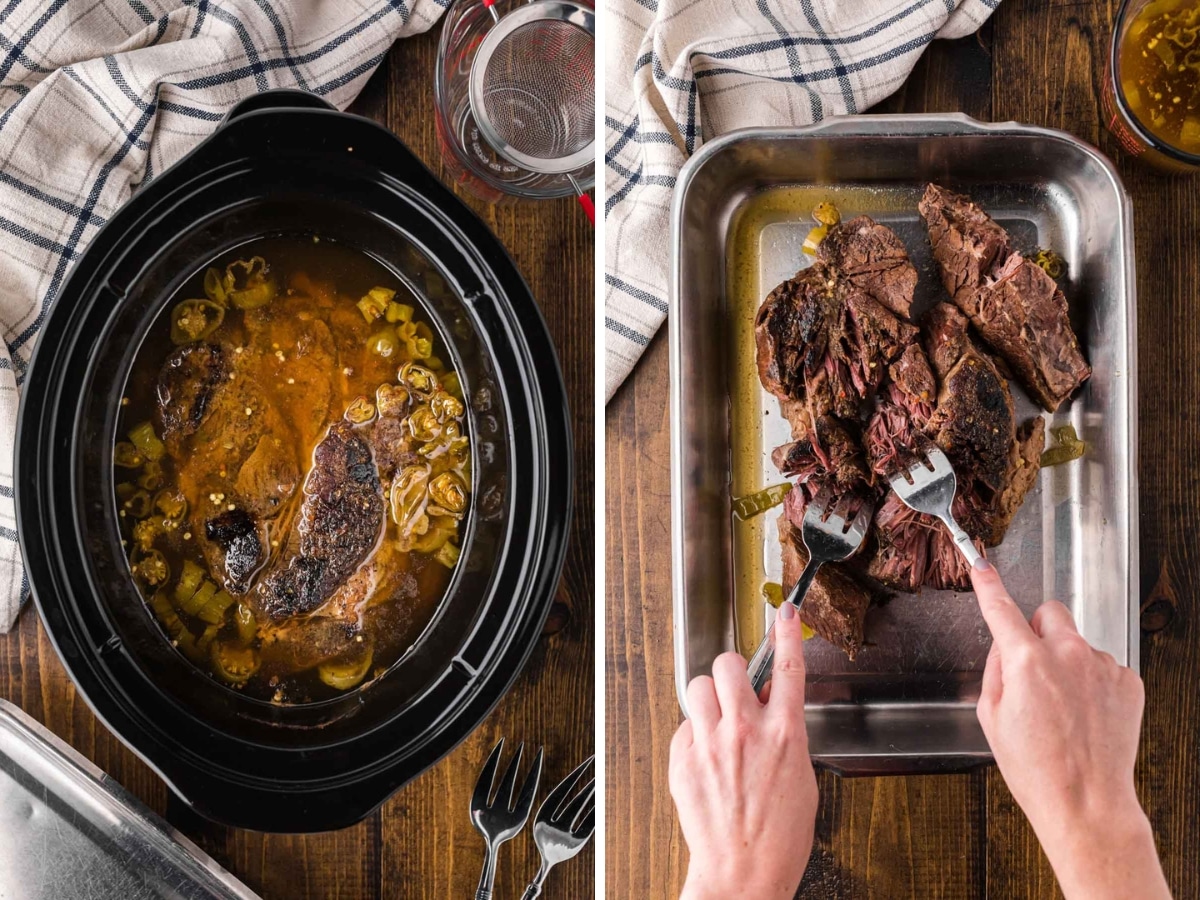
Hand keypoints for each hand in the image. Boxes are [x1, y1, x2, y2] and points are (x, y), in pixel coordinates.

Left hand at [669, 603, 817, 899]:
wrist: (742, 873)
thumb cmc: (778, 835)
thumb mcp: (800, 776)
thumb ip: (785, 733)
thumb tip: (770, 704)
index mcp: (784, 734)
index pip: (788, 668)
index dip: (787, 634)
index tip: (786, 613)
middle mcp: (744, 732)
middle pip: (727, 664)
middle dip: (732, 672)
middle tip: (736, 690)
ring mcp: (711, 744)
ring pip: (698, 687)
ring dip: (709, 698)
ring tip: (718, 722)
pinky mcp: (684, 759)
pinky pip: (685, 726)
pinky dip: (695, 734)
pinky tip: (707, 758)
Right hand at [971, 559, 1170, 899]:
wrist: (1086, 803)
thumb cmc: (1035, 768)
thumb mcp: (991, 717)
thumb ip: (995, 670)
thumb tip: (1005, 646)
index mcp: (1026, 662)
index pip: (1002, 609)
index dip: (988, 585)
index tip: (981, 565)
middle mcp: (1067, 654)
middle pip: (1051, 612)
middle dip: (1039, 630)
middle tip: (1033, 667)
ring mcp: (1102, 666)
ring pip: (1078, 643)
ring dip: (1068, 662)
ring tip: (1064, 709)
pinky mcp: (1128, 682)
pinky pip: (1103, 666)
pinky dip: (1093, 682)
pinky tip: (1086, 715)